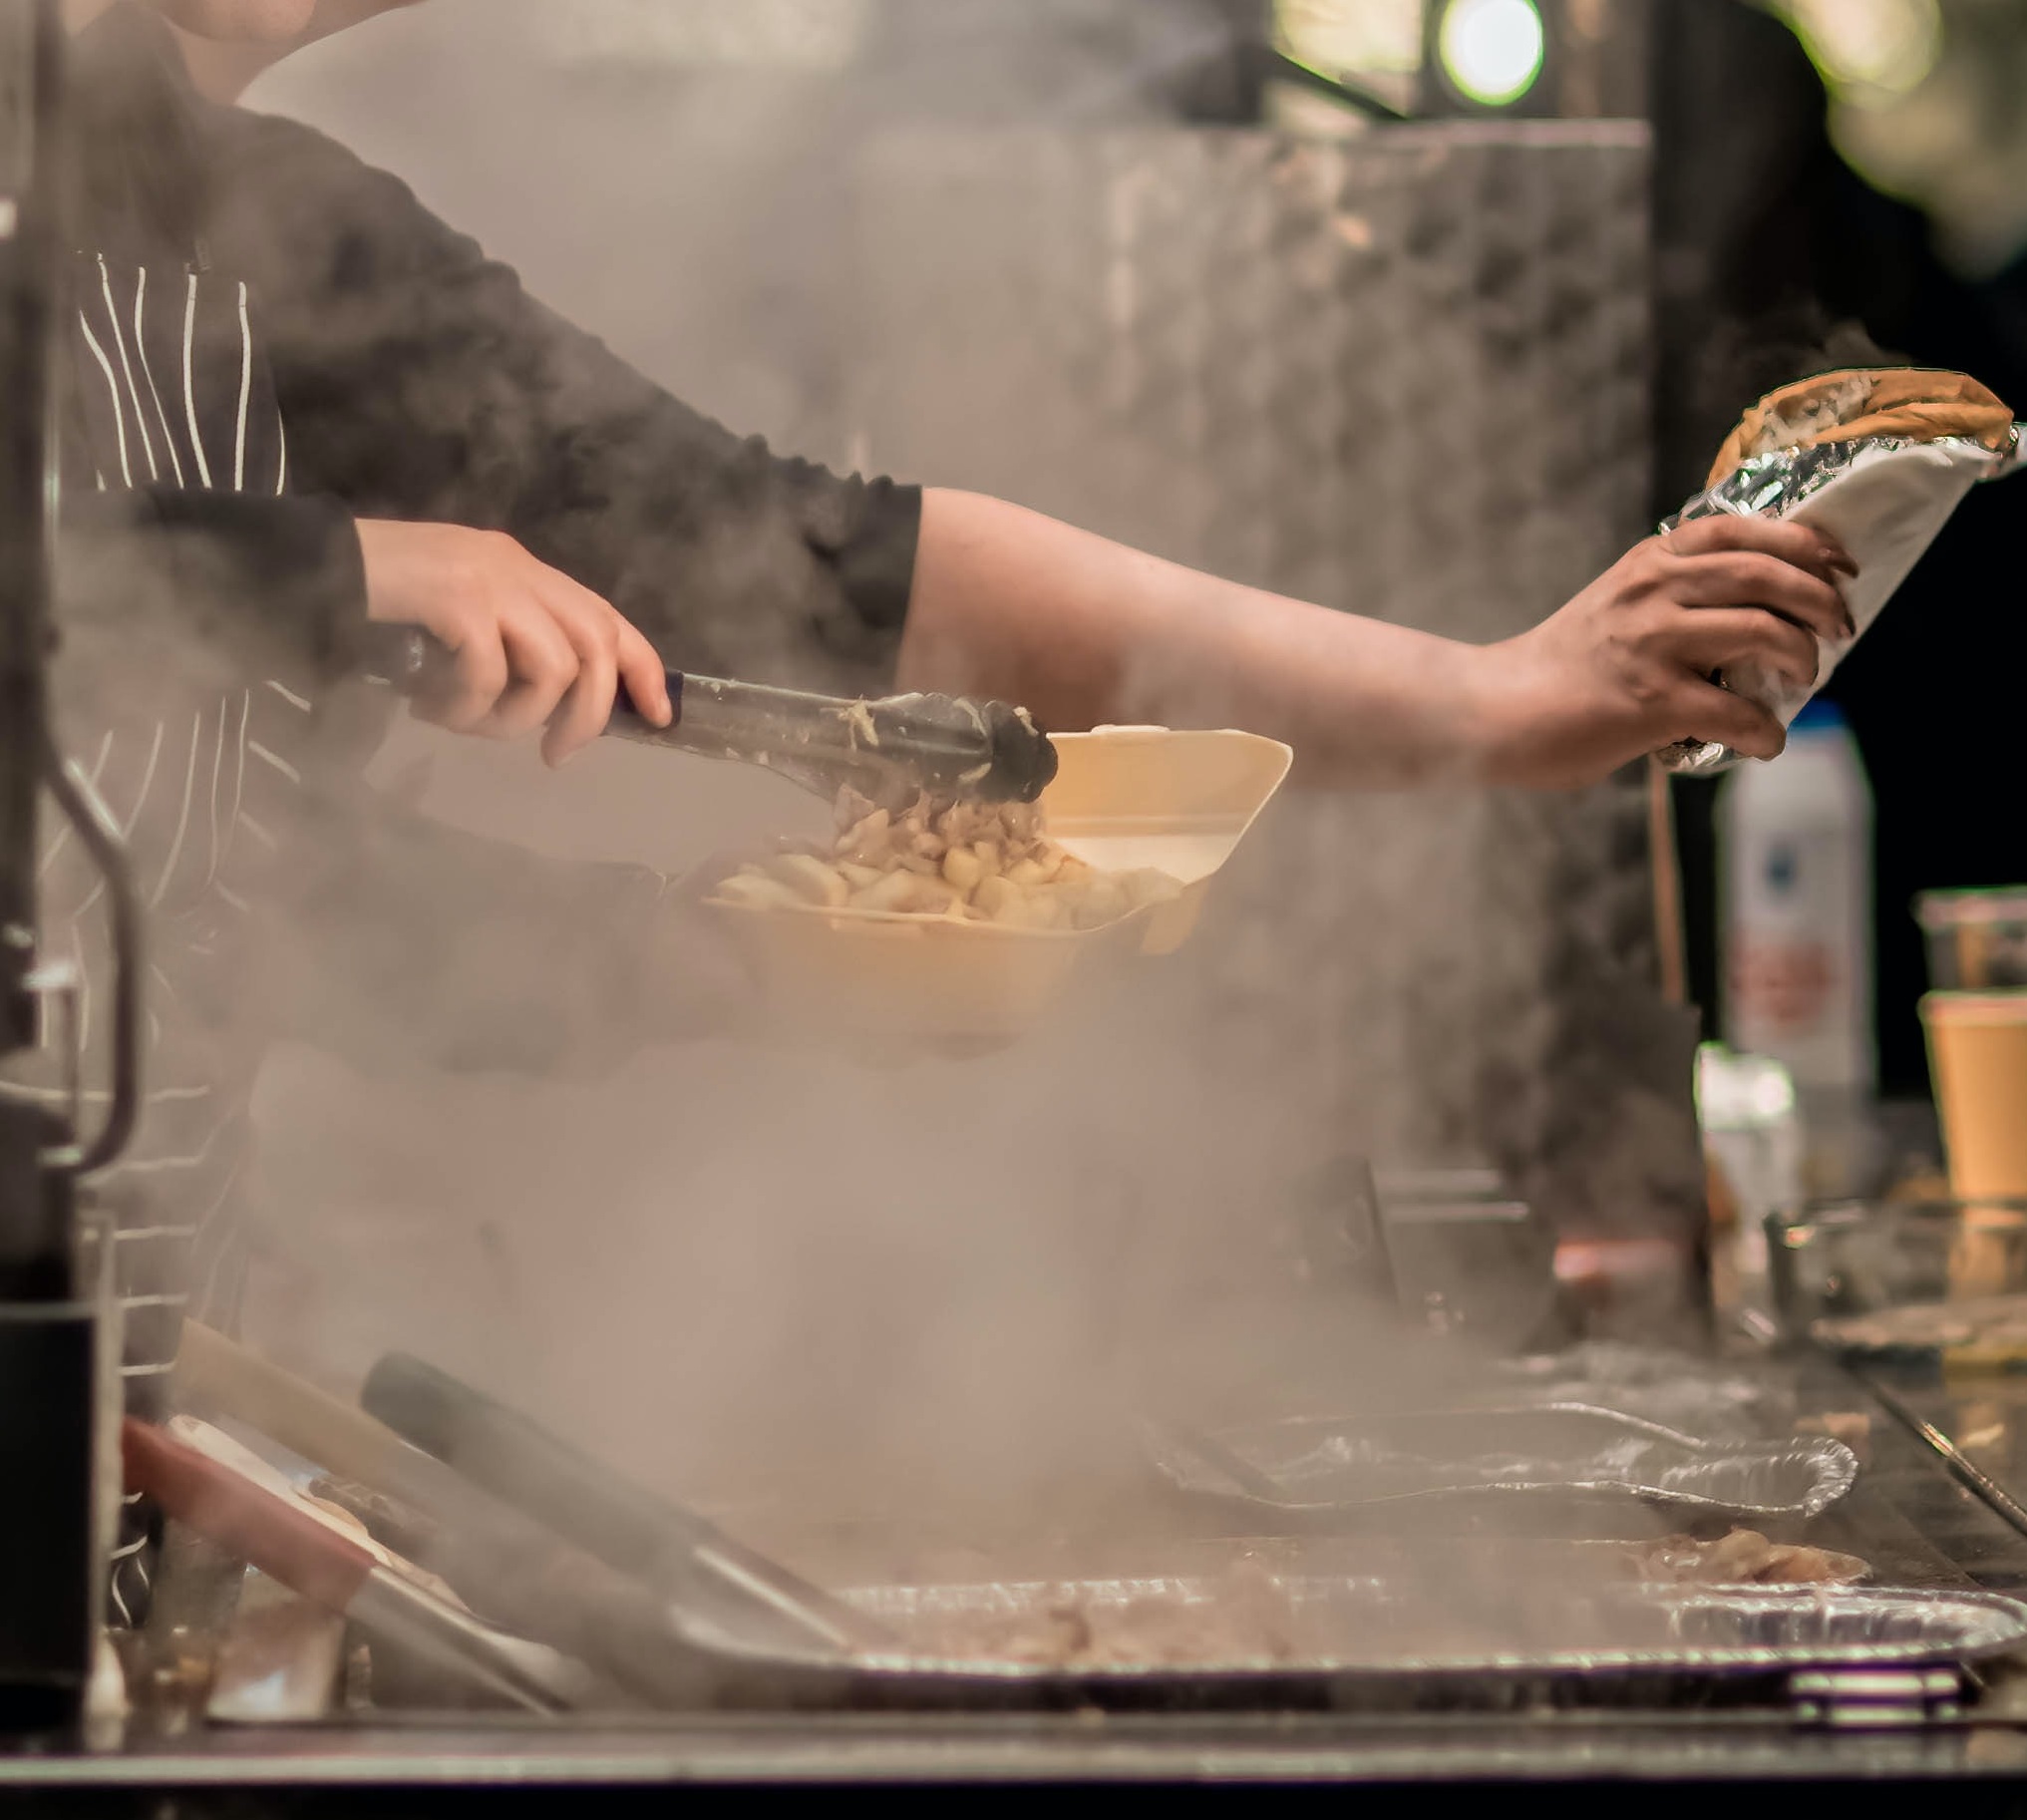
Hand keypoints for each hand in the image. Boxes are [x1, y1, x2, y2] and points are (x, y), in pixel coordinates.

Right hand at [355, 520, 672, 766]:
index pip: (608, 618)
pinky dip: (464, 706)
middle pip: (596, 648)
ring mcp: (488, 579)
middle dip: (586, 715)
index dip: (642, 669)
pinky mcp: (456, 598)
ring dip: (511, 718)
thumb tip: (554, 709)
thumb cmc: (379, 602)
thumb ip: (507, 644)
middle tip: (554, 755)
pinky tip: (426, 705)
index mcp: (524, 571)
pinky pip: (490, 674)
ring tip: (462, 722)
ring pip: (551, 669)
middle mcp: (517, 569)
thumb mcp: (459, 617)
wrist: (307, 563)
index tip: (659, 717)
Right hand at [1474, 515, 1857, 786]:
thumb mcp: (1616, 605)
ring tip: (1803, 678)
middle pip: (1768, 574)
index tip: (1840, 565)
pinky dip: (1767, 732)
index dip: (1805, 543)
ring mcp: (1654, 644)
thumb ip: (1673, 597)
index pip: (1743, 529)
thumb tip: (1755, 618)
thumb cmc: (1559, 669)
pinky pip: (1737, 714)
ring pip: (1763, 632)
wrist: (1496, 711)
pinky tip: (1765, 743)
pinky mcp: (1652, 701)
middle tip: (1838, 628)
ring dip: (1802, 659)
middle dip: (1820, 600)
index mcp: (1649, 562)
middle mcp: (1654, 592)